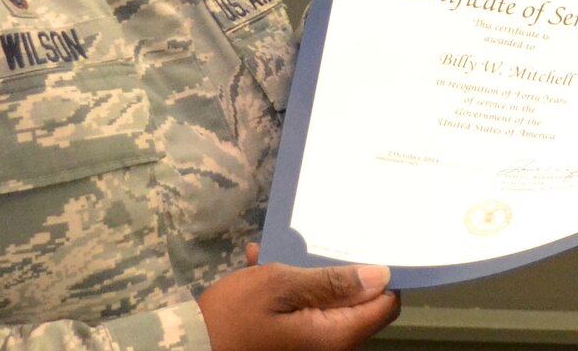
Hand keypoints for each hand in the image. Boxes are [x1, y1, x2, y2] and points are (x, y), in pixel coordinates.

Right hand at [196, 246, 397, 350]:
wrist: (192, 346)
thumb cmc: (234, 316)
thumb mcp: (280, 286)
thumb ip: (332, 281)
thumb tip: (382, 276)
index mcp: (336, 335)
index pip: (385, 305)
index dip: (384, 274)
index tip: (369, 243)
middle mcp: (331, 345)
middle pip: (357, 302)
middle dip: (336, 268)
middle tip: (316, 238)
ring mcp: (310, 345)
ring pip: (325, 300)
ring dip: (305, 273)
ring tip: (274, 250)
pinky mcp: (291, 341)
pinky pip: (302, 309)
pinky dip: (287, 287)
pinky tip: (259, 264)